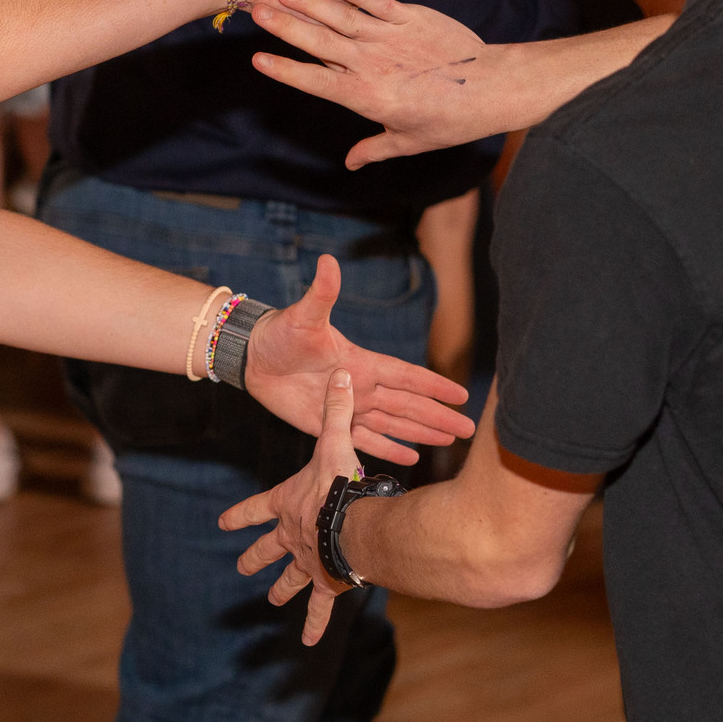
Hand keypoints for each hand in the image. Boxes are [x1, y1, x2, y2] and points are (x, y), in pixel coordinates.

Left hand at [221, 370, 369, 644]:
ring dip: (282, 589)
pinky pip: (320, 608)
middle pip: (267, 549)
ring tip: (272, 600)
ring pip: (290, 579)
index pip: (257, 509)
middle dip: (255, 558)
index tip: (224, 524)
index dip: (241, 515)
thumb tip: (341, 372)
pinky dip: (315, 625)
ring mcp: (307, 561)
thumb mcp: (336, 442)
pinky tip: (310, 644)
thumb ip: (338, 409)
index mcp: (287, 505)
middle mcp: (292, 536)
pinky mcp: (328, 581)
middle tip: (242, 568)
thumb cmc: (341, 484)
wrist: (353, 524)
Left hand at [240, 254, 476, 465]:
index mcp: (362, 362)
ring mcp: (348, 407)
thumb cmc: (280, 332)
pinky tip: (411, 459)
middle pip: (409, 406)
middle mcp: (361, 386)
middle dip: (439, 417)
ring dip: (422, 434)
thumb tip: (328, 262)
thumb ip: (322, 293)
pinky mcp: (330, 425)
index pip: (407, 377)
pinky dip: (388, 449)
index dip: (433, 386)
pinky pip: (365, 440)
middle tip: (468, 430)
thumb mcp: (304, 315)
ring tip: (450, 442)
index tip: (461, 395)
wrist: (254, 357)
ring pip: (394, 425)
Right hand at [246, 0, 494, 167]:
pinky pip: (378, 2)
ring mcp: (391, 38)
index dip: (285, 71)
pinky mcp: (412, 19)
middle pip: (318, 43)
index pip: (314, 82)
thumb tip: (351, 164)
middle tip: (257, 9)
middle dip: (285, 26)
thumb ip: (374, 148)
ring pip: (342, 17)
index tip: (257, 60)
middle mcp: (372, 65)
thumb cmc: (451, 122)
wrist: (492, 90)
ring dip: (311, 2)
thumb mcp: (408, 141)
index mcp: (365, 97)